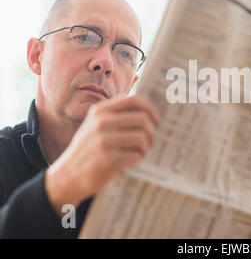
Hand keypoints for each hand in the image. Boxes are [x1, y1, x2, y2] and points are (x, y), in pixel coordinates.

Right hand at [45, 95, 159, 215]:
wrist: (67, 176)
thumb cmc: (88, 149)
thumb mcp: (96, 125)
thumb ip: (116, 115)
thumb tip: (148, 110)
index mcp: (99, 111)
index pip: (134, 100)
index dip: (150, 109)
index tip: (156, 120)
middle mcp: (101, 123)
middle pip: (143, 119)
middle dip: (152, 132)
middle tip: (149, 142)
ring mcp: (103, 140)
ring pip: (142, 138)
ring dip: (146, 147)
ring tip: (139, 152)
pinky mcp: (108, 159)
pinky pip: (137, 154)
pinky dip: (138, 158)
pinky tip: (130, 161)